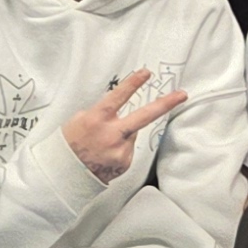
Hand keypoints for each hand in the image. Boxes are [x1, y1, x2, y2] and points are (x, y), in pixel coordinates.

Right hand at [64, 69, 191, 179]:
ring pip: (131, 134)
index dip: (133, 84)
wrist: (65, 173)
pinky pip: (127, 150)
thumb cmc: (70, 143)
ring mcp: (120, 150)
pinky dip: (119, 149)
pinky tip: (105, 154)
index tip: (146, 73)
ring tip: (102, 144)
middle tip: (182, 95)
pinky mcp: (125, 163)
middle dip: (165, 104)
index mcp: (97, 119)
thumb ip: (102, 113)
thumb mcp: (79, 120)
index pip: (118, 97)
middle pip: (144, 116)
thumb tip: (119, 111)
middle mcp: (111, 135)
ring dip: (122, 135)